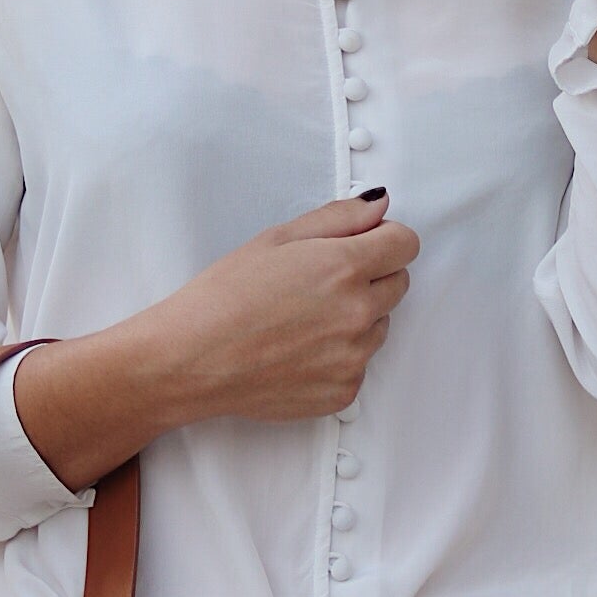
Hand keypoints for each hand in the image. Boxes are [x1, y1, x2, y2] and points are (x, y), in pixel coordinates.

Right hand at [11, 195, 417, 487]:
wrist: (190, 360)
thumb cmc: (223, 295)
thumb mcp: (277, 239)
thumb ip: (338, 218)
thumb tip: (380, 205)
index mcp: (344, 267)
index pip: (406, 244)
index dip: (385, 238)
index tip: (364, 244)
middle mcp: (358, 314)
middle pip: (398, 284)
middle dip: (371, 276)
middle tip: (320, 281)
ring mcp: (353, 357)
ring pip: (380, 325)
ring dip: (356, 317)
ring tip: (302, 319)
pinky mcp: (343, 392)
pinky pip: (360, 364)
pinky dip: (338, 355)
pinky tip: (297, 350)